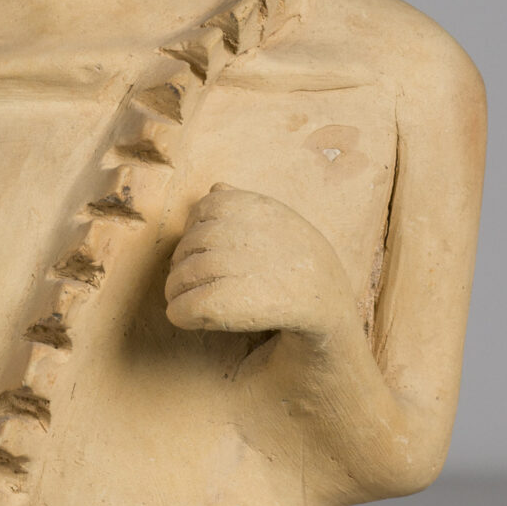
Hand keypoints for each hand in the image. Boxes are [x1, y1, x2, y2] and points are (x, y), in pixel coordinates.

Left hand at [165, 183, 358, 339]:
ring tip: (194, 302)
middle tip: (202, 284)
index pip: (198, 212)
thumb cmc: (303, 263)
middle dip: (186, 266)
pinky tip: (194, 319)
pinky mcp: (221, 302)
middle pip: (185, 247)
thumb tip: (214, 186)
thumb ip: (244, 203)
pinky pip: (181, 308)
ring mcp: (225, 266)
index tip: (213, 253)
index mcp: (245, 206)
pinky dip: (180, 315)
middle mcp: (232, 232)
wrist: (328, 303)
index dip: (199, 235)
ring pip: (177, 279)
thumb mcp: (282, 219)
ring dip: (178, 293)